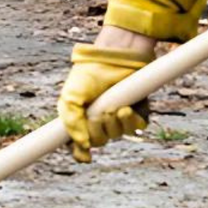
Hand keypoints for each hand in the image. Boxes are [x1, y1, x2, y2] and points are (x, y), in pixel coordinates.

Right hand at [57, 37, 153, 163]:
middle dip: (97, 130)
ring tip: (113, 107)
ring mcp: (118, 117)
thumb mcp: (70, 98)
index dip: (80, 150)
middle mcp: (100, 120)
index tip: (84, 151)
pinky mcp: (137, 111)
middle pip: (98, 141)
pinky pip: (136, 128)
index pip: (79, 145)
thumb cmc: (89, 74)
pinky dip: (130, 122)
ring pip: (116, 135)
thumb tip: (84, 146)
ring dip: (113, 124)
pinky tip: (125, 109)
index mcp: (80, 118)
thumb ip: (71, 123)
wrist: (113, 56)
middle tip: (98, 113)